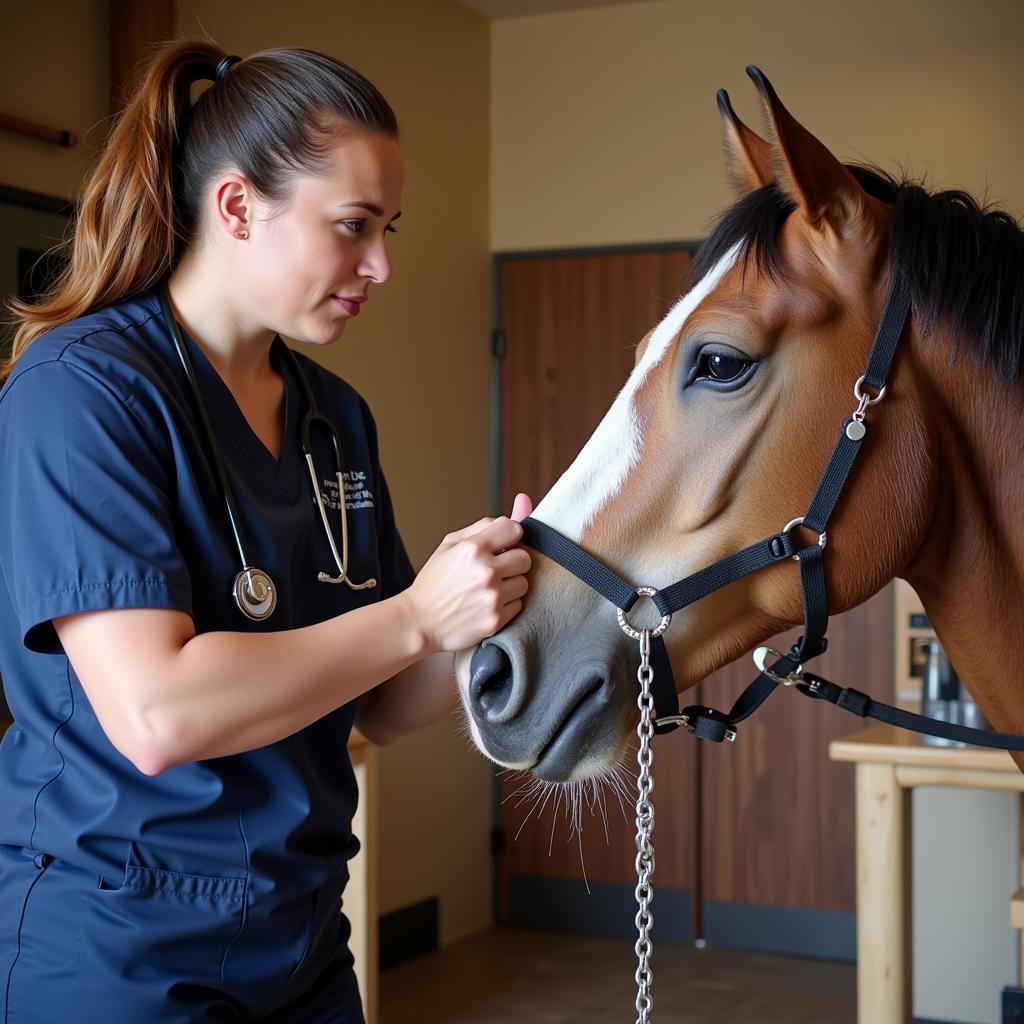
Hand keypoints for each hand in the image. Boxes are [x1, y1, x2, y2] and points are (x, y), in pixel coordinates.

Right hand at [405, 493, 533, 652]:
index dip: (510, 536)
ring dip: (511, 584)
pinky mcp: (496, 619)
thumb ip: (481, 527)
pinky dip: (507, 605)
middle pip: (525, 558)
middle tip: (497, 569)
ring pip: (524, 583)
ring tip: (489, 588)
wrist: (419, 622)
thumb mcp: (449, 545)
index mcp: (472, 548)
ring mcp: (492, 597)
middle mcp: (485, 571)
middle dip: (513, 562)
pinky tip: (487, 604)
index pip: (514, 529)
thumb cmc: (434, 582)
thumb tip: (513, 515)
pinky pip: (518, 605)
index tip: (503, 544)